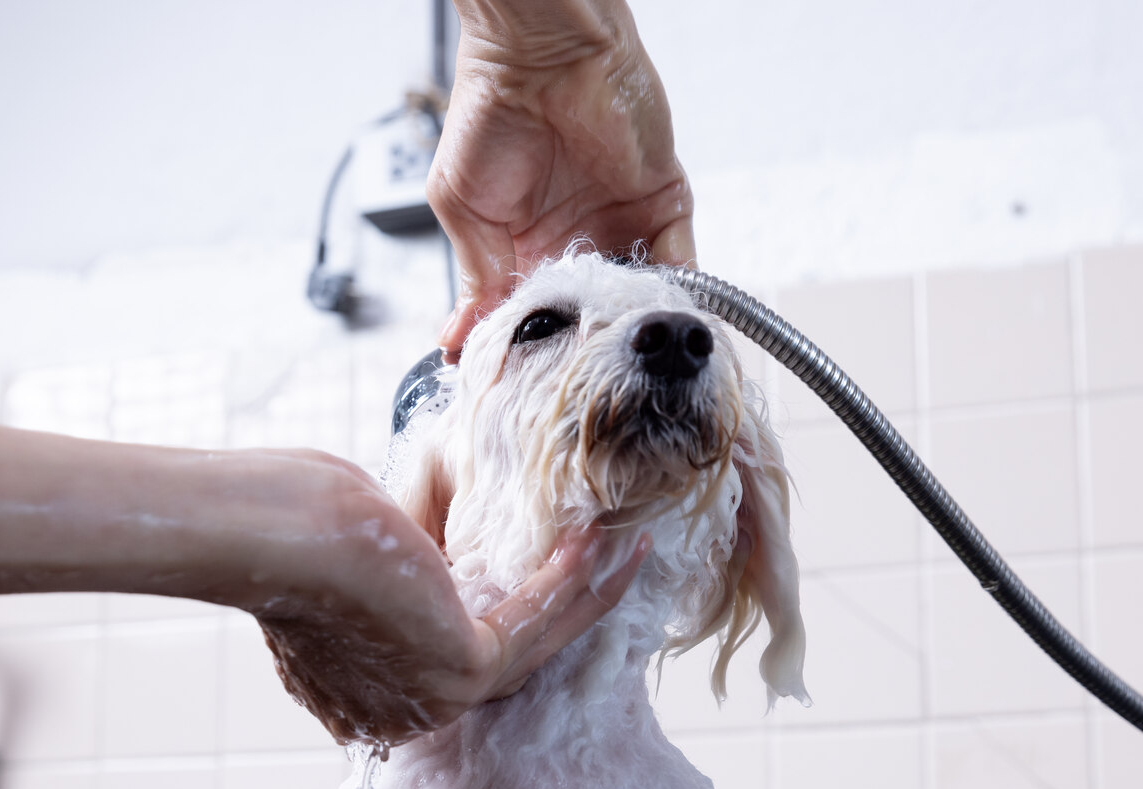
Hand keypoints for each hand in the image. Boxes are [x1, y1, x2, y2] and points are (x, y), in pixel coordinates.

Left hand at [245, 452, 649, 744]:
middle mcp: (402, 709)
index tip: (545, 561)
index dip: (509, 605)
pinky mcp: (459, 670)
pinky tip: (601, 539)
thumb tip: (463, 489)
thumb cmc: (292, 523)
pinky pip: (535, 624)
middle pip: (505, 653)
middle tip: (599, 554)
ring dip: (583, 593)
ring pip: (531, 643)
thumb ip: (420, 540)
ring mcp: (433, 698)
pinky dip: (572, 579)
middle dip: (561, 604)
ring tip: (623, 547)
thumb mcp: (371, 541)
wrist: (272, 531)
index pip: (453, 653)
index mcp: (366, 693)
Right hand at [431, 0, 693, 356]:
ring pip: (634, 300)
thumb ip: (476, 273)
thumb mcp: (462, 204)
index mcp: (524, 246)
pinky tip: (654, 325)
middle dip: (585, 349)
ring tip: (618, 365)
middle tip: (576, 384)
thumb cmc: (490, 109)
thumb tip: (462, 334)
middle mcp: (577, 241)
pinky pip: (680, 266)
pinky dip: (672, 298)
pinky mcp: (664, 207)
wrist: (542, 50)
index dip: (529, 347)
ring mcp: (623, 227)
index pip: (533, 314)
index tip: (518, 385)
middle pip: (589, 316)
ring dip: (628, 329)